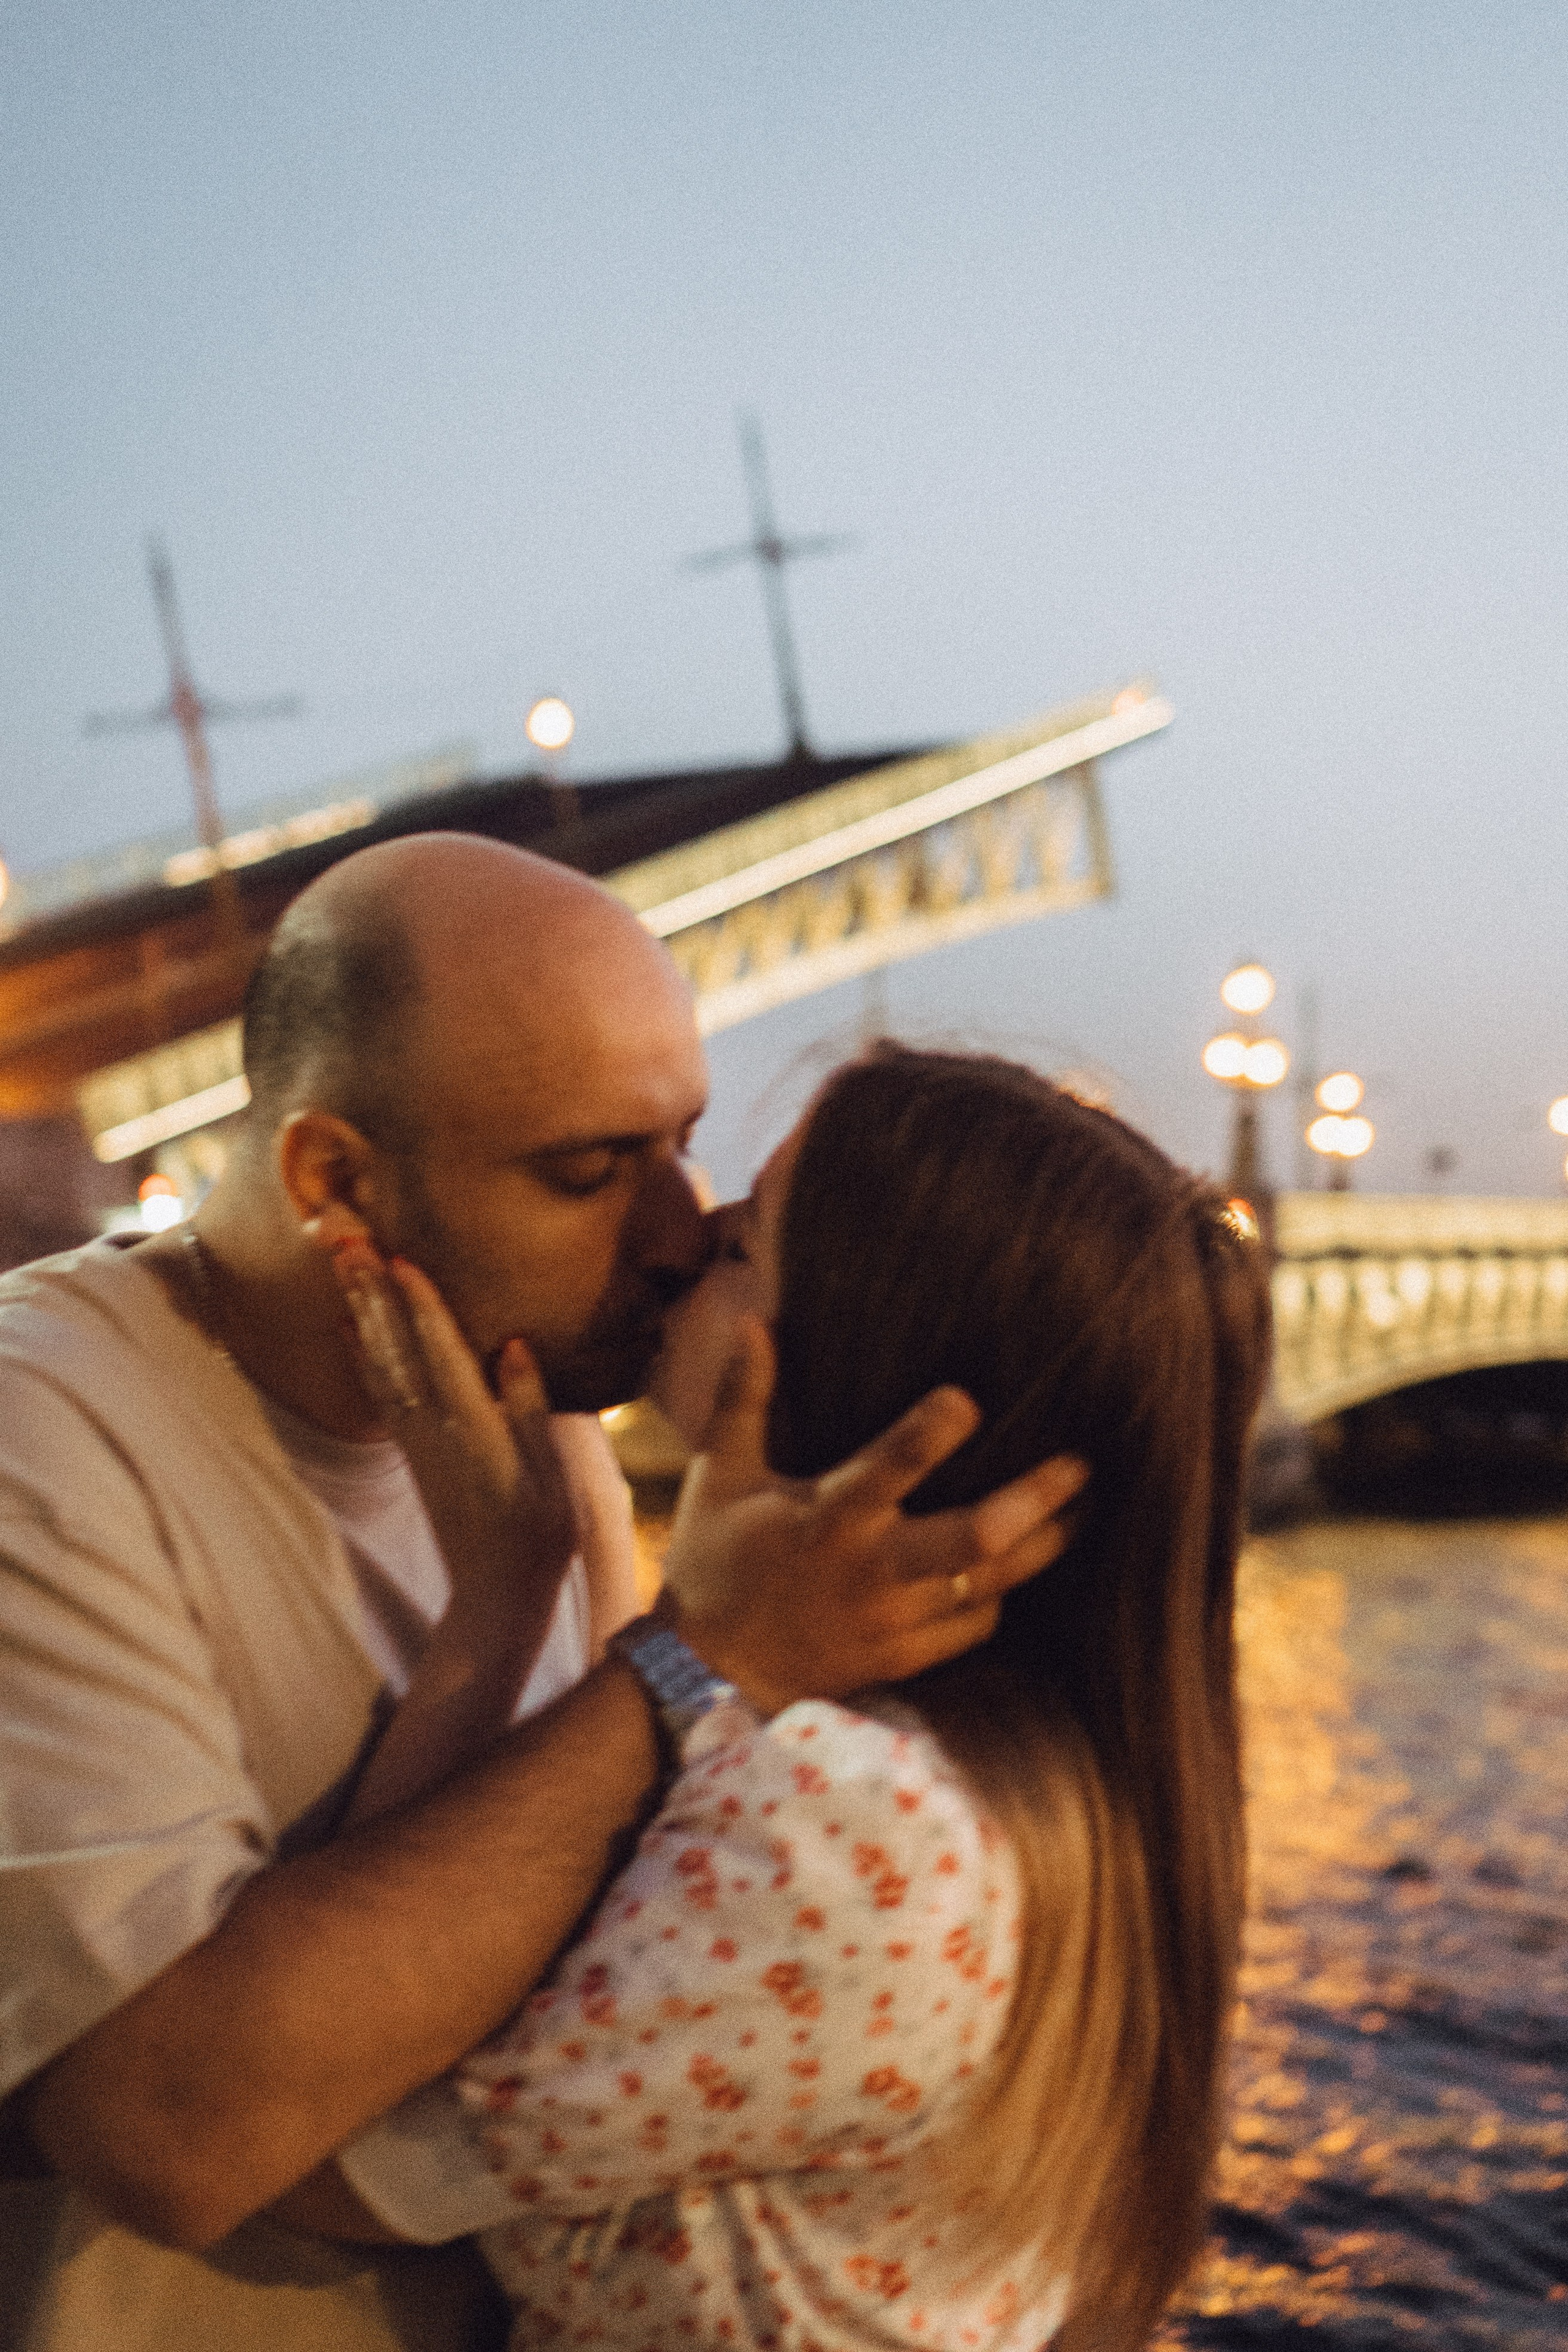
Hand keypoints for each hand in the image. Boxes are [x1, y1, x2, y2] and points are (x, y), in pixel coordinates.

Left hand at [330, 1244, 576, 1610]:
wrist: (495, 1597)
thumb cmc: (539, 1536)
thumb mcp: (554, 1477)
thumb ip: (532, 1409)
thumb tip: (514, 1346)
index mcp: (476, 1432)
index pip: (444, 1356)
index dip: (422, 1306)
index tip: (401, 1258)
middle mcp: (436, 1431)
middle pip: (398, 1349)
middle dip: (374, 1291)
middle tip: (347, 1238)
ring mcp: (418, 1441)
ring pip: (382, 1363)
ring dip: (362, 1310)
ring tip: (343, 1263)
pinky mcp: (412, 1452)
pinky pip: (380, 1391)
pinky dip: (362, 1354)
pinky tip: (348, 1326)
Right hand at [659, 1319, 1086, 1713]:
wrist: (706, 1675)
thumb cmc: (713, 1562)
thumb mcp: (720, 1474)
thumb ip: (744, 1398)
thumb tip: (753, 1322)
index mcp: (827, 1518)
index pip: (888, 1469)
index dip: (930, 1434)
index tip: (968, 1398)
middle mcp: (870, 1570)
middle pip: (973, 1540)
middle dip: (1033, 1502)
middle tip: (1078, 1465)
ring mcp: (892, 1619)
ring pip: (989, 1585)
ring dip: (1041, 1547)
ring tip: (1082, 1510)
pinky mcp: (901, 1656)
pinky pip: (971, 1625)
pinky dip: (998, 1595)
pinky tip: (1016, 1568)